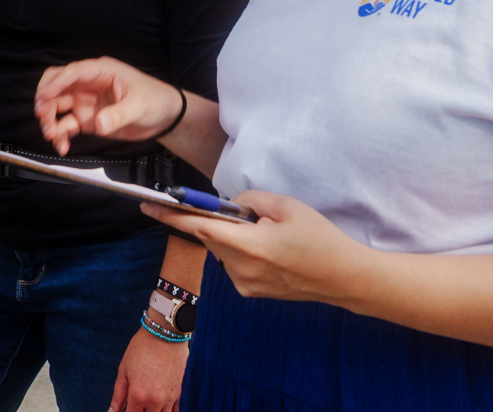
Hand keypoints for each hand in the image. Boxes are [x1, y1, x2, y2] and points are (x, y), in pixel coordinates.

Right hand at [34, 58, 178, 154]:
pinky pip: (66, 125)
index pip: (72, 72)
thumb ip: (119, 115)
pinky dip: (61, 135)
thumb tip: (98, 124)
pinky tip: (62, 146)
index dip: (55, 83)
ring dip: (50, 120)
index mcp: (101, 71)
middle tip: (43, 117)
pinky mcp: (86, 119)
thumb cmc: (156, 100)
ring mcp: (85, 102)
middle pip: (57, 86)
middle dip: (46, 100)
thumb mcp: (140, 106)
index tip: (44, 98)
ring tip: (52, 136)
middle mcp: (89, 84)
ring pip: (57, 106)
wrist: (165, 118)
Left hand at [109, 324, 186, 411]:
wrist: (165, 333)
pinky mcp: (179, 392)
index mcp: (138, 396)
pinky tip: (160, 407)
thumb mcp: (124, 370)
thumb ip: (118, 396)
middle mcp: (155, 401)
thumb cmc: (141, 348)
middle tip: (136, 405)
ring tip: (147, 404)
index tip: (125, 409)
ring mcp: (169, 398)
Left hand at [141, 191, 360, 306]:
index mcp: (252, 246)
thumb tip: (229, 206)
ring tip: (269, 235)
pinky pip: (233, 263)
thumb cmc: (319, 238)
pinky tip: (270, 251)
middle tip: (250, 215)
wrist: (343, 277)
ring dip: (233, 237)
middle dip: (220, 221)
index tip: (149, 207)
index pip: (202, 229)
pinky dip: (242, 251)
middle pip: (212, 237)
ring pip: (223, 250)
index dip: (173, 216)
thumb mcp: (287, 205)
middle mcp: (243, 270)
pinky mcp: (250, 291)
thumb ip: (251, 201)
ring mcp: (245, 284)